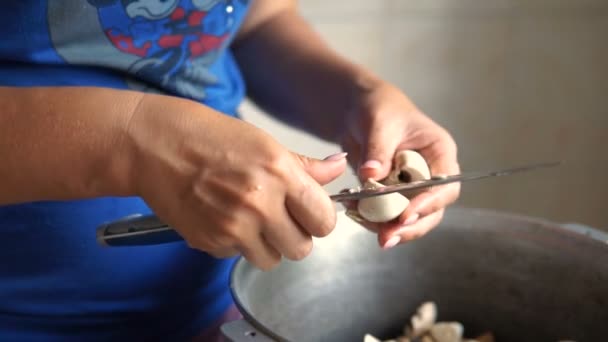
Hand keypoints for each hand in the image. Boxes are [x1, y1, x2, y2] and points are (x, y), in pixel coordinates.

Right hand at [125, 94, 346, 269]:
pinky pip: (238, 256)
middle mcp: (260, 203)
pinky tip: (223, 217)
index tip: (310, 214)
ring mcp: (233, 226)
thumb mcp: (265, 143)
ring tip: (250, 219)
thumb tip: (338, 169)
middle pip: (301, 249)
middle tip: (279, 218)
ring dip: (266, 245)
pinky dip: (235, 244)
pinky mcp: (210, 242)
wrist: (154, 144)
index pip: (323, 220)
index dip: (319, 219)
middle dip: (294, 236)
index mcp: (280, 173)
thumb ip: (305, 166)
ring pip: (271, 260)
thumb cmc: (210, 137)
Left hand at [339, 80, 459, 247]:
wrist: (357, 112)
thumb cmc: (378, 108)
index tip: (406, 215)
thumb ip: (378, 149)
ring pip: (409, 219)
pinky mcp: (392, 197)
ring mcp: (412, 188)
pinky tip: (353, 211)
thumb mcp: (379, 123)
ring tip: (360, 220)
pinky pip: (386, 216)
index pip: (445, 185)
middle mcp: (431, 174)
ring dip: (386, 226)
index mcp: (440, 153)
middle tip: (386, 237)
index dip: (429, 203)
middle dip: (409, 227)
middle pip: (431, 211)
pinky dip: (370, 218)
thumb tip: (372, 174)